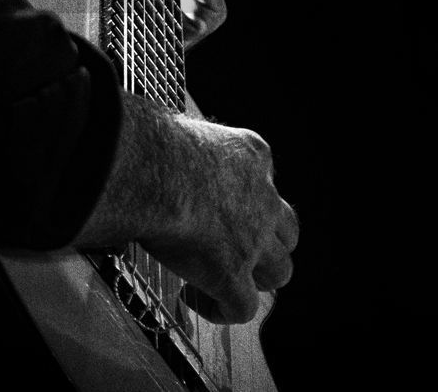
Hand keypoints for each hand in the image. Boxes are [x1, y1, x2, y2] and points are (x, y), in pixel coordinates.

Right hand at [143, 114, 297, 324]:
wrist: (154, 170)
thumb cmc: (153, 142)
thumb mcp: (182, 128)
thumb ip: (182, 143)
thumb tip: (151, 143)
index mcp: (251, 155)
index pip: (262, 178)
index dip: (244, 195)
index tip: (213, 202)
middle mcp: (262, 198)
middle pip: (286, 231)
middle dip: (266, 243)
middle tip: (232, 247)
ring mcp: (252, 241)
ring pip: (279, 272)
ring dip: (255, 278)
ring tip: (221, 280)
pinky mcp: (232, 276)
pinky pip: (242, 308)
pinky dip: (222, 310)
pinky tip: (194, 299)